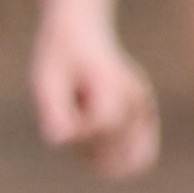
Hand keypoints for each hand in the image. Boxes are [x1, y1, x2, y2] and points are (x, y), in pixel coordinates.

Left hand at [29, 0, 160, 178]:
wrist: (82, 31)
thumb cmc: (60, 56)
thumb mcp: (46, 78)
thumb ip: (52, 110)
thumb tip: (58, 142)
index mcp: (113, 82)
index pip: (104, 124)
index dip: (77, 132)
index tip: (60, 120)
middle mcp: (137, 97)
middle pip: (117, 147)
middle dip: (87, 148)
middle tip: (70, 124)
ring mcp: (146, 110)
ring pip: (130, 159)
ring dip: (100, 157)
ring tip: (82, 131)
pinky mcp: (146, 120)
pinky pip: (140, 158)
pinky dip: (115, 160)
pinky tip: (92, 139)